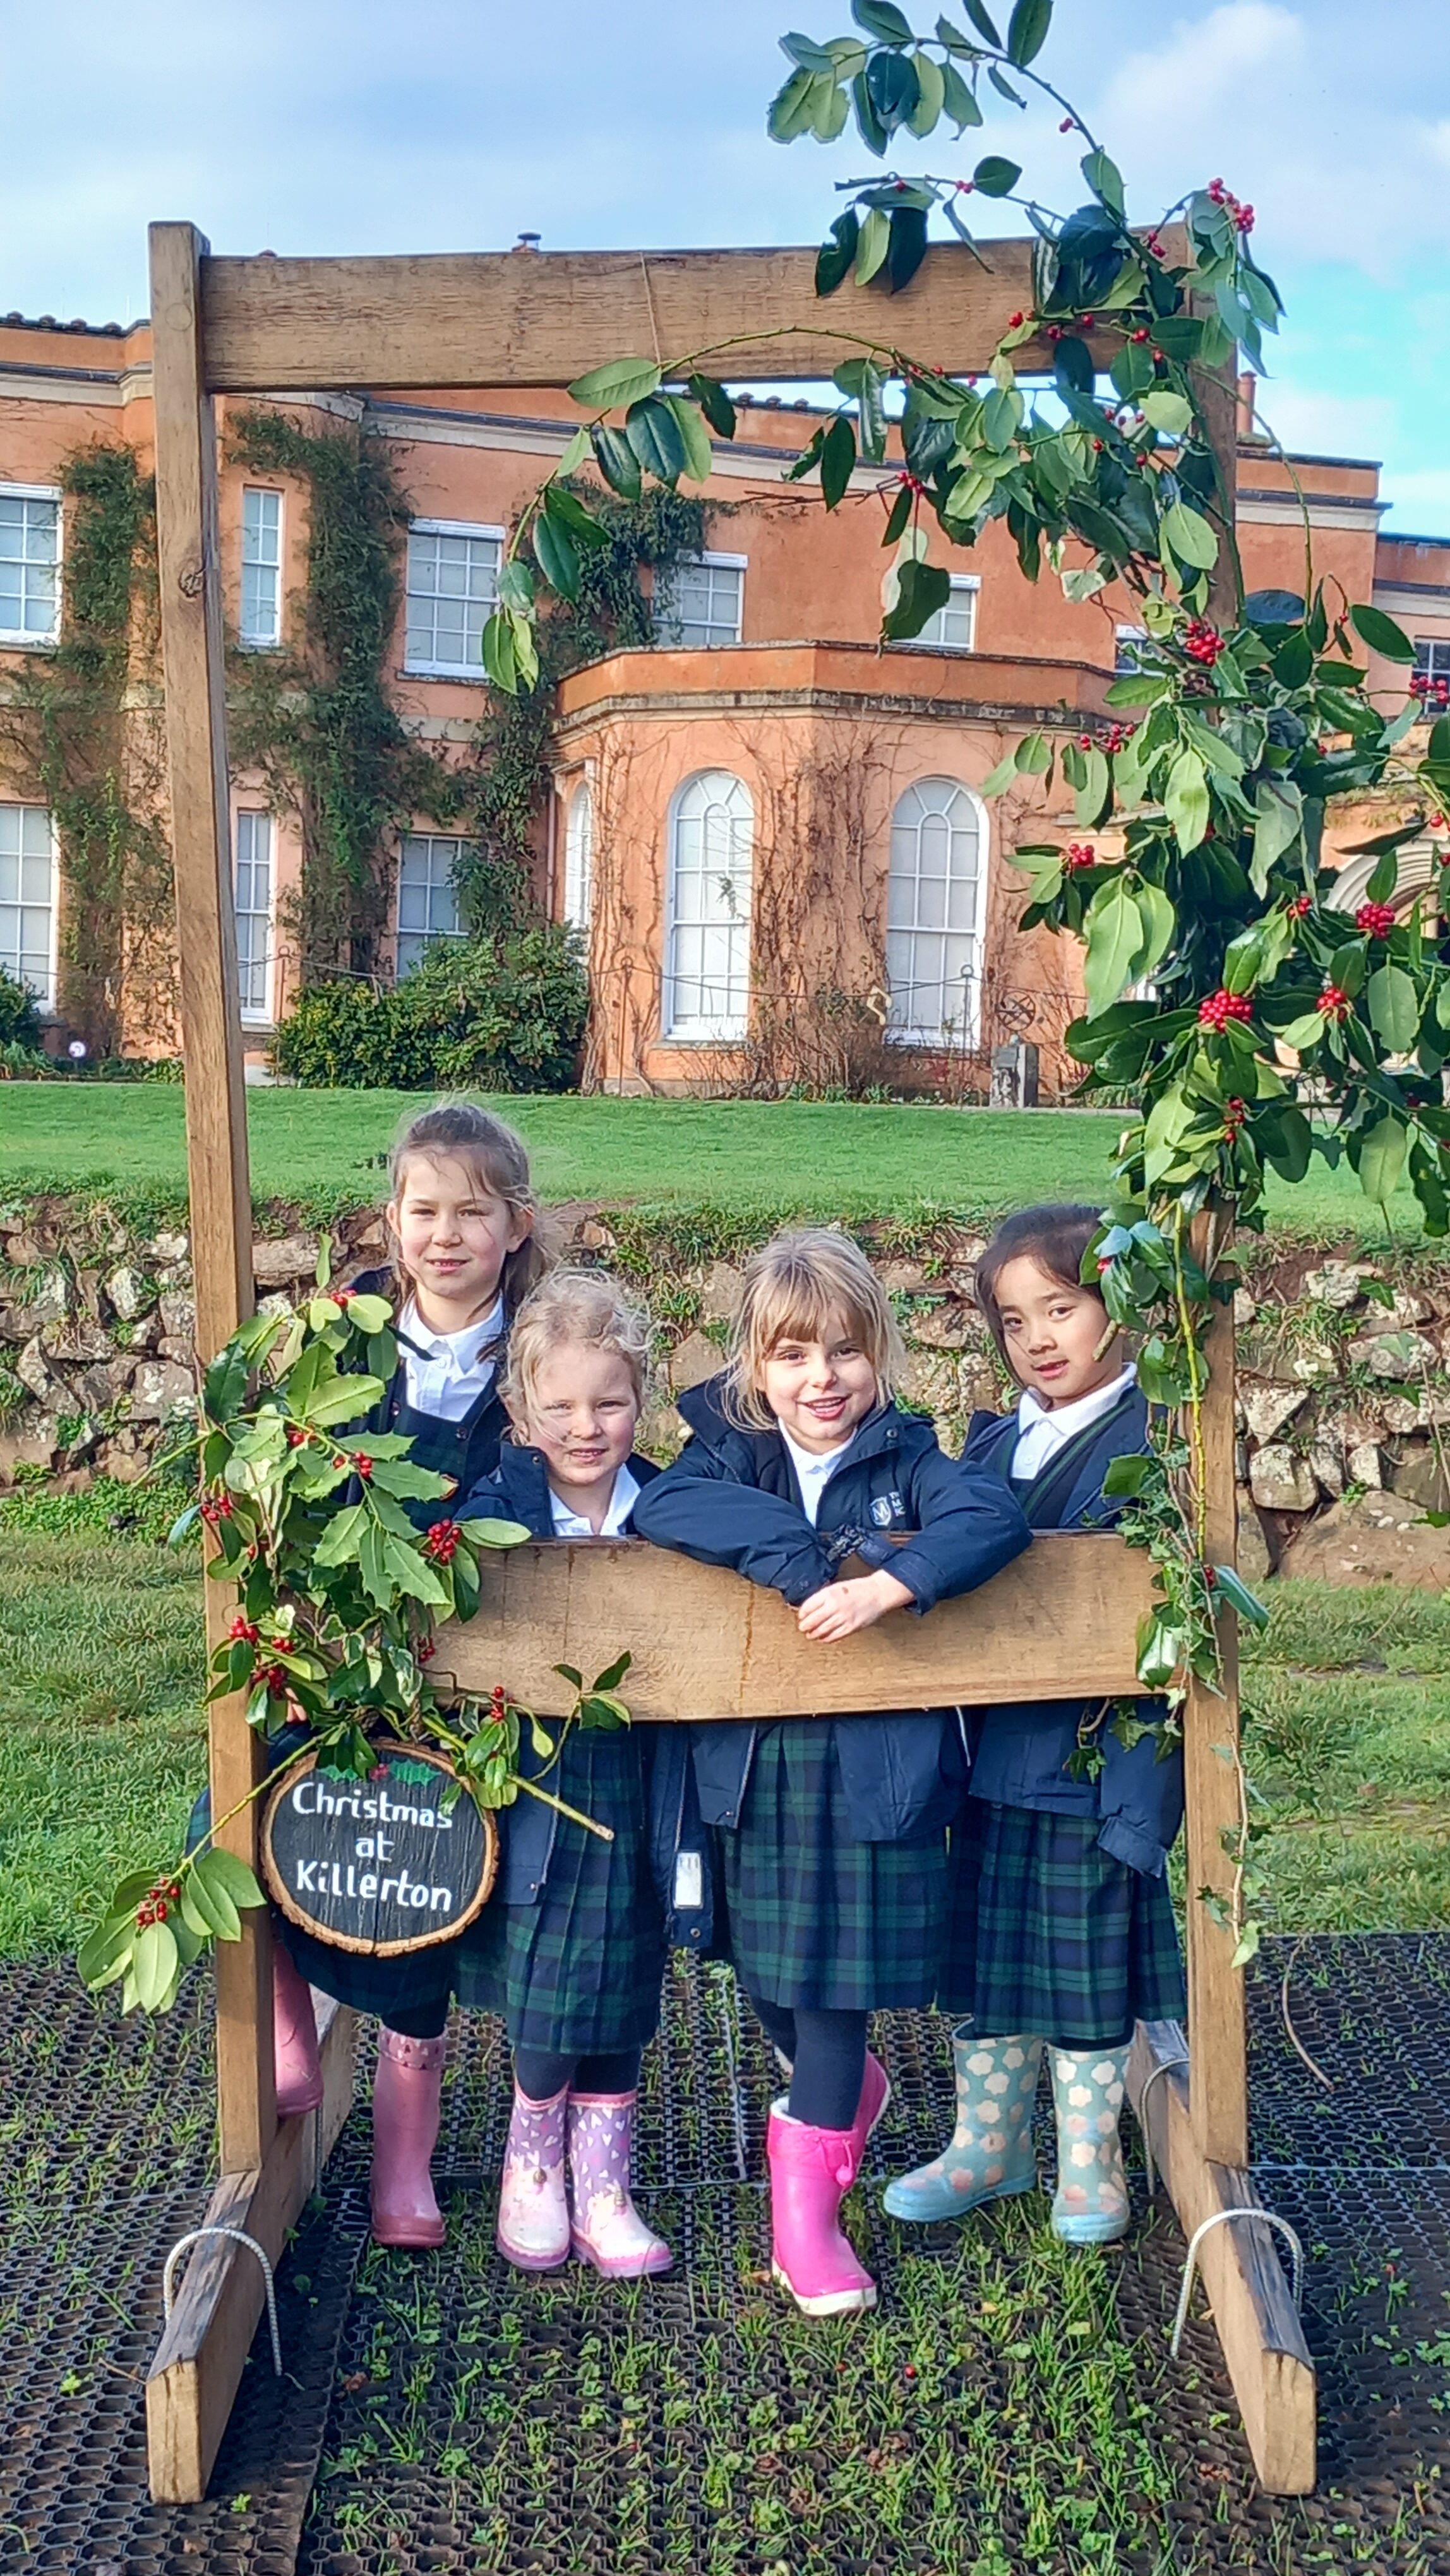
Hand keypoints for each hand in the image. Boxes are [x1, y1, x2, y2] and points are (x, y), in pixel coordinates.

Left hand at [797, 1568, 913, 1639]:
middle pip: (813, 1620)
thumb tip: (809, 1609)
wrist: (877, 1593)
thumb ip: (823, 1597)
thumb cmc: (858, 1589)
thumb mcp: (836, 1587)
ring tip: (810, 1635)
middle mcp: (835, 1605)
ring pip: (822, 1630)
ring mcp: (843, 1618)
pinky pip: (834, 1636)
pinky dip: (826, 1639)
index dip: (802, 1613)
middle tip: (802, 1628)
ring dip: (814, 1634)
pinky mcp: (851, 1627)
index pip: (808, 1606)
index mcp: (829, 1593)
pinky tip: (823, 1638)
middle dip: (805, 1626)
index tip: (801, 1616)